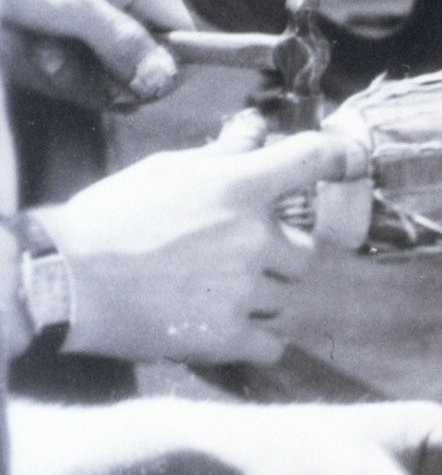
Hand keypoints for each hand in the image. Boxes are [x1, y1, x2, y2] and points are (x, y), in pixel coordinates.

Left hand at [3, 0, 193, 103]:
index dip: (158, 79)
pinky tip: (28, 41)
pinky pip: (76, 63)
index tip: (118, 86)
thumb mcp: (71, 4)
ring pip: (103, 73)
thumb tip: (164, 79)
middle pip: (140, 70)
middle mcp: (135, 1)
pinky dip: (46, 61)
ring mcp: (105, 12)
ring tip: (33, 43)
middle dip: (93, 78)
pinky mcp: (79, 21)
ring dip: (61, 71)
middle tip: (53, 59)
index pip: (188, 51)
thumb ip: (121, 42)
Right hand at [41, 132, 338, 364]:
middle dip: (275, 256)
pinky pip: (274, 342)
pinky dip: (256, 339)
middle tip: (230, 258)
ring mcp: (244, 289)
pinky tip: (223, 326)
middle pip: (303, 251)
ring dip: (262, 298)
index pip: (310, 160)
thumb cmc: (108, 218)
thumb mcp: (163, 172)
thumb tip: (255, 131)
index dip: (335, 158)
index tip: (344, 162)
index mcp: (237, 187)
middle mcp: (252, 237)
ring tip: (212, 293)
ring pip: (286, 298)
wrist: (66, 278)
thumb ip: (219, 155)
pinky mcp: (229, 335)